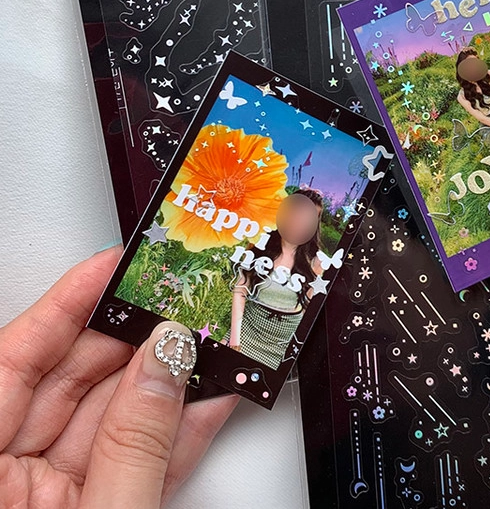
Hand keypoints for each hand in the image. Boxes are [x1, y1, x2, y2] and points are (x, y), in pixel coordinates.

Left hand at [0, 247, 237, 507]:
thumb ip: (136, 444)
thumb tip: (166, 360)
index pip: (16, 359)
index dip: (67, 303)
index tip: (112, 265)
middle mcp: (5, 479)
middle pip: (71, 380)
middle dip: (134, 339)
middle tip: (179, 304)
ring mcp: (46, 498)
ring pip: (109, 416)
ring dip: (166, 382)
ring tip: (210, 347)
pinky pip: (132, 458)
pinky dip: (174, 432)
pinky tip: (209, 399)